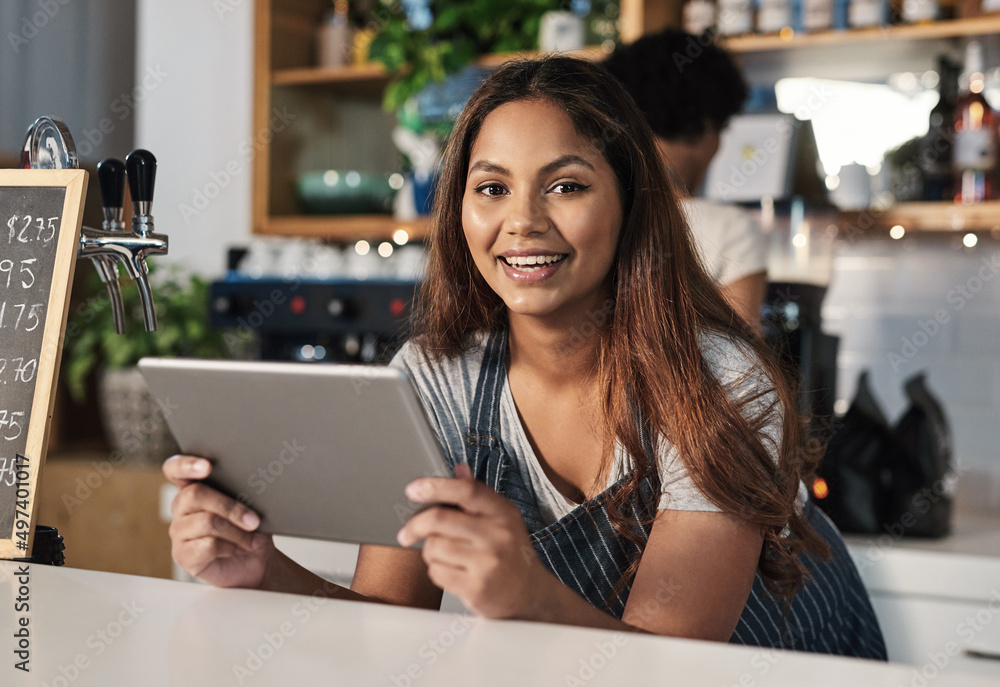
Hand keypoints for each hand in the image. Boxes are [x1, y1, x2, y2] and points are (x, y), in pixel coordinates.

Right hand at [163, 454, 275, 588]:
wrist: (256, 560)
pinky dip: (230, 547)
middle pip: (195, 494)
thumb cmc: (251, 528)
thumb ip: (242, 491)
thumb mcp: (251, 505)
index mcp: (193, 487)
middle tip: (254, 519)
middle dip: (230, 506)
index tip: (207, 466)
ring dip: (236, 531)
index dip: (186, 464)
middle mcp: (181, 507)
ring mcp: (179, 531)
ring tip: (251, 538)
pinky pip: (208, 545)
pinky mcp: (183, 555)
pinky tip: (236, 549)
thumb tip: (251, 483)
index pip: (175, 468)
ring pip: (206, 522)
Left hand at [396, 463, 551, 618]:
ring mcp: (488, 563)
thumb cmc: (511, 553)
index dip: (435, 486)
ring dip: (430, 552)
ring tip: (446, 556)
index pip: (466, 490)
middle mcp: (498, 535)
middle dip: (415, 525)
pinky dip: (436, 571)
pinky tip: (452, 572)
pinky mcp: (476, 588)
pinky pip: (436, 572)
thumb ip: (478, 495)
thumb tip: (459, 468)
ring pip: (433, 547)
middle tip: (406, 532)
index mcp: (503, 512)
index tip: (413, 489)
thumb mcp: (502, 520)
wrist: (530, 595)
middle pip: (439, 519)